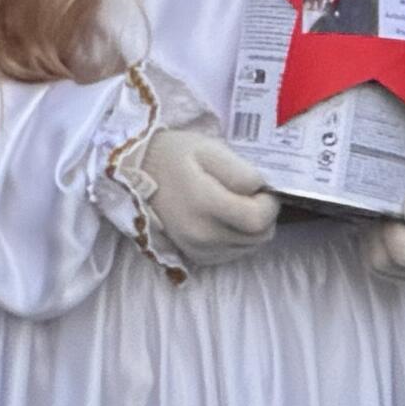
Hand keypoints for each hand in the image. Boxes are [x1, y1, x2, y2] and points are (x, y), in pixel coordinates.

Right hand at [119, 124, 280, 265]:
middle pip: (259, 237)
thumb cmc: (174, 155)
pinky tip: (224, 218)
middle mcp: (202, 235)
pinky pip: (233, 254)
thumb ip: (240, 171)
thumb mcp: (208, 149)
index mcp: (205, 205)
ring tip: (235, 204)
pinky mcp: (196, 257)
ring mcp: (198, 250)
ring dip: (252, 228)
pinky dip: (238, 238)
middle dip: (264, 215)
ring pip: (250, 247)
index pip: (258, 220)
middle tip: (250, 195)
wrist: (135, 173)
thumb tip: (261, 190)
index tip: (261, 189)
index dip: (269, 203)